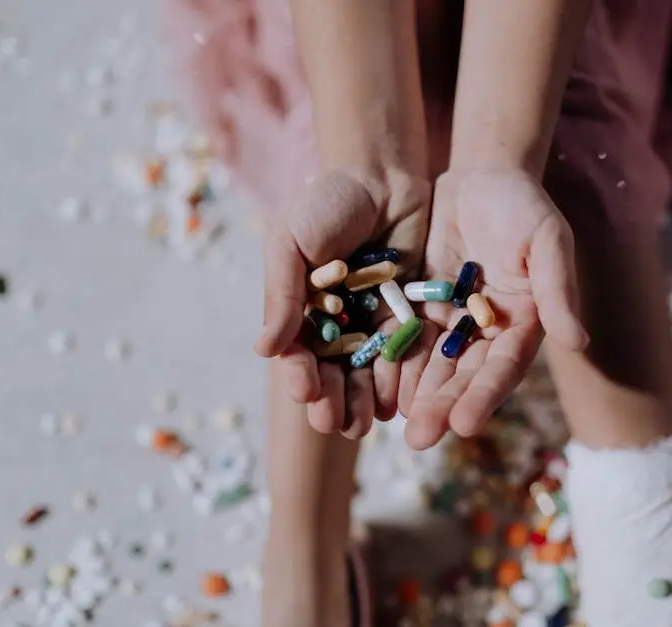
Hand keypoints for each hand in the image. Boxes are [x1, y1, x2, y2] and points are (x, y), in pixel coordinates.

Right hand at [254, 168, 434, 438]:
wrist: (383, 176)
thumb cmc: (326, 205)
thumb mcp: (292, 243)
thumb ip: (282, 294)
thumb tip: (264, 351)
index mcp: (301, 312)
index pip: (298, 354)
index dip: (300, 376)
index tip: (305, 392)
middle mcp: (336, 325)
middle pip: (332, 373)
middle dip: (333, 400)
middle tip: (338, 424)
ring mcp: (372, 322)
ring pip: (366, 372)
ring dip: (365, 401)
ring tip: (367, 424)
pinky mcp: (408, 315)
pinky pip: (403, 353)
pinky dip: (399, 377)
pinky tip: (400, 400)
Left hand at [404, 167, 587, 448]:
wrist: (482, 177)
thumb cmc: (524, 205)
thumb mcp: (547, 239)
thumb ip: (557, 288)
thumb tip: (578, 342)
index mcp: (522, 323)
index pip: (503, 367)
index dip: (484, 396)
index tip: (465, 425)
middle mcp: (486, 332)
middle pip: (463, 376)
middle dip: (443, 407)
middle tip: (418, 439)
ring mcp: (452, 321)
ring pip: (431, 365)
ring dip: (415, 395)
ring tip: (393, 425)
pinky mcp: (421, 305)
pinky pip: (405, 338)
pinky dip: (391, 362)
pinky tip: (372, 385)